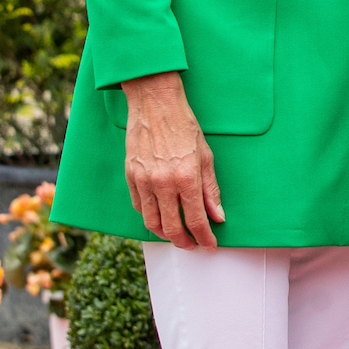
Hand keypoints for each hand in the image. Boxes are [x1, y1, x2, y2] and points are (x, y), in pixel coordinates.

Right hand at [121, 71, 224, 248]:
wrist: (155, 103)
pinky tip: (161, 215)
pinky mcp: (130, 177)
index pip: (196, 220)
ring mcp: (144, 181)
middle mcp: (163, 183)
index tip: (209, 245)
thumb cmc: (184, 125)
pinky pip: (139, 207)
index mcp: (186, 177)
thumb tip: (218, 215)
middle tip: (193, 244)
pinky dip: (151, 217)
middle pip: (172, 228)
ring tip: (177, 234)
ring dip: (165, 234)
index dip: (204, 238)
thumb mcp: (206, 156)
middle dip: (184, 242)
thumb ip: (211, 189)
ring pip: (152, 223)